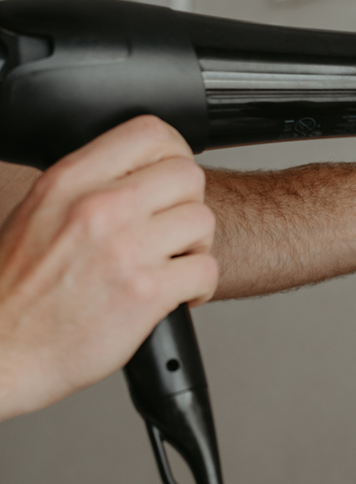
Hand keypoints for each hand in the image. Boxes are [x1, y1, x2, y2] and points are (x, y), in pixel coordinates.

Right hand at [0, 116, 218, 421]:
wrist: (3, 351)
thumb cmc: (17, 291)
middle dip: (187, 204)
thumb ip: (87, 187)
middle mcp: (98, 209)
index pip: (150, 133)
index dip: (174, 154)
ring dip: (196, 246)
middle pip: (187, 175)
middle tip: (172, 229)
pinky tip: (176, 294)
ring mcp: (124, 250)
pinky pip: (206, 269)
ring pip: (203, 220)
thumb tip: (137, 172)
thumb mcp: (37, 213)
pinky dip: (200, 286)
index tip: (171, 180)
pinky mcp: (146, 292)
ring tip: (171, 263)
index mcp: (69, 182)